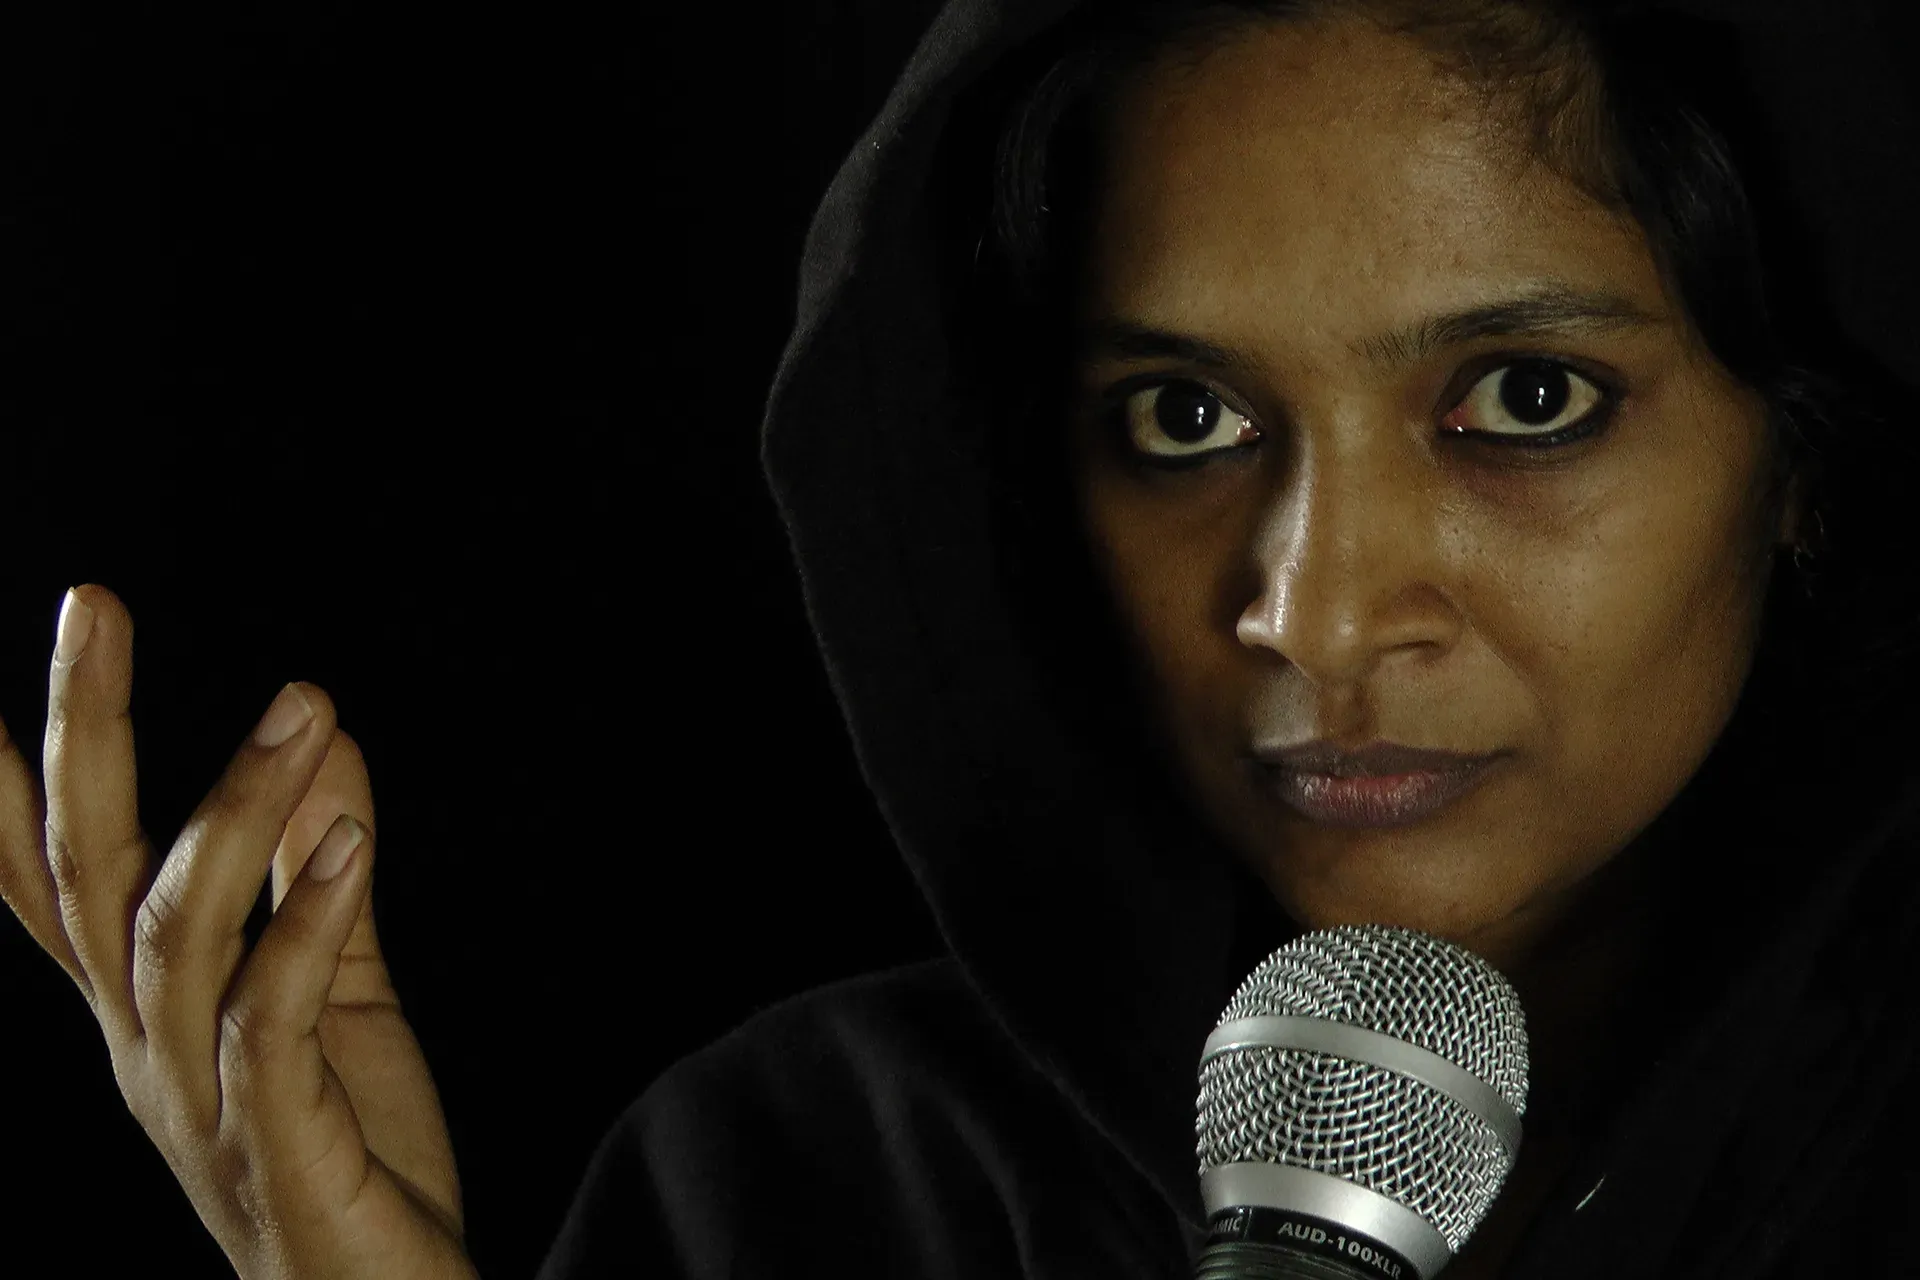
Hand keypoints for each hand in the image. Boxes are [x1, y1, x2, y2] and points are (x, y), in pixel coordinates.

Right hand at [0, 585, 475, 1278]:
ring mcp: (201, 1101)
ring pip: (177, 932)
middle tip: (90, 602)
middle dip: (82, 736)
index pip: (49, 878)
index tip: (14, 659)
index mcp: (148, 1010)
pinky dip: (307, 922)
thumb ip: (321, 874)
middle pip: (83, 876)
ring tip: (300, 703)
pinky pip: (271, 1019)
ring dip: (233, 809)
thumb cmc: (346, 1154)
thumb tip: (323, 739)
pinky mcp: (279, 1146)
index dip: (4, 778)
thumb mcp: (336, 991)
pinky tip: (354, 838)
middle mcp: (145, 1049)